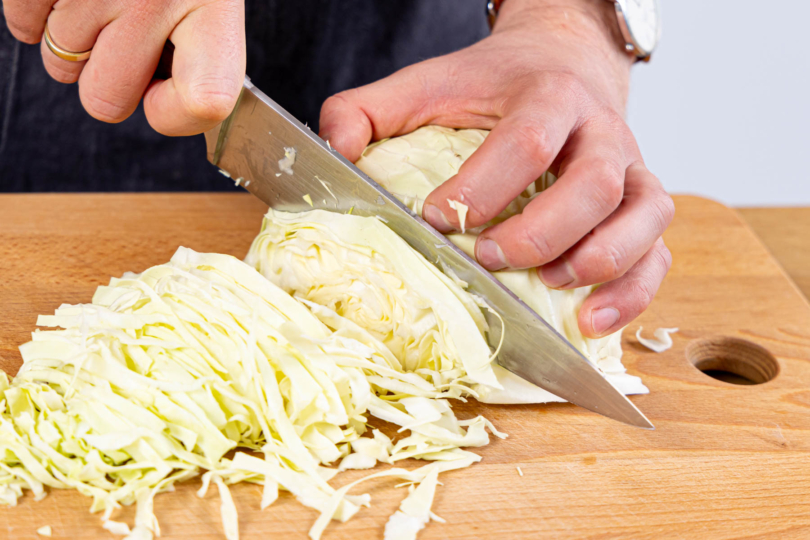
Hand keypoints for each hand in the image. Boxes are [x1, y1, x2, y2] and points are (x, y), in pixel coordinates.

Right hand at [2, 0, 245, 134]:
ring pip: (61, 64)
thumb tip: (160, 104)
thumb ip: (201, 52)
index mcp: (212, 4)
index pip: (207, 101)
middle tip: (121, 46)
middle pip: (106, 100)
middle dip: (108, 83)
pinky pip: (22, 25)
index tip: (165, 97)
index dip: (177, 114)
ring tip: (99, 0)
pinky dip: (35, 14)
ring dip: (74, 41)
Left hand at [319, 0, 673, 338]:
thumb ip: (370, 109)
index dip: (483, 187)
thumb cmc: (494, 86)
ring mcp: (632, 168)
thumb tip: (334, 149)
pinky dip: (633, 292)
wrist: (564, 64)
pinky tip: (592, 320)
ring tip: (547, 287)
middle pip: (593, 185)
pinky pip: (658, 252)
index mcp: (548, 95)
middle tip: (488, 258)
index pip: (527, 142)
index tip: (437, 217)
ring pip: (642, 217)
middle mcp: (601, 132)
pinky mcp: (644, 204)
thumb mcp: (427, 83)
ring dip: (597, 263)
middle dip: (539, 233)